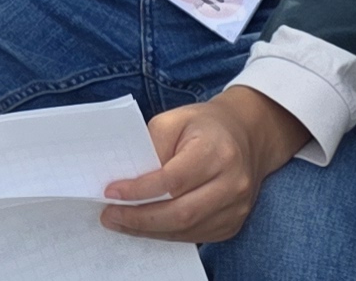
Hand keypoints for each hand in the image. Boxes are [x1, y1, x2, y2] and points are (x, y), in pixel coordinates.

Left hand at [101, 88, 308, 244]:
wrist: (246, 136)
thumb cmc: (204, 126)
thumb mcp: (174, 120)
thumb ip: (151, 146)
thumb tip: (126, 178)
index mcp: (218, 152)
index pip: (173, 180)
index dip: (140, 190)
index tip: (110, 192)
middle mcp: (233, 183)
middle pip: (181, 213)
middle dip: (139, 218)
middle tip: (110, 215)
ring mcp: (236, 207)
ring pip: (186, 230)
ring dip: (149, 230)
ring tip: (121, 222)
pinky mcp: (233, 223)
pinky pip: (194, 236)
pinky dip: (166, 233)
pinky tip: (145, 225)